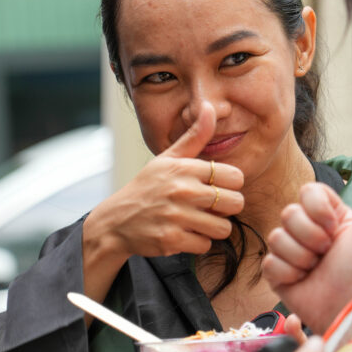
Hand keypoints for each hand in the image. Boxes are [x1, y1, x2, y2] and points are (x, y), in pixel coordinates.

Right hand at [81, 103, 244, 301]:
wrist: (116, 221)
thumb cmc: (148, 187)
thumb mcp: (168, 158)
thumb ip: (194, 136)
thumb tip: (210, 106)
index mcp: (185, 168)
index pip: (236, 177)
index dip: (230, 186)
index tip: (215, 188)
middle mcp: (182, 190)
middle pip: (235, 203)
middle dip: (225, 209)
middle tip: (209, 208)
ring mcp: (176, 216)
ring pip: (223, 228)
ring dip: (213, 228)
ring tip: (196, 221)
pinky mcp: (171, 240)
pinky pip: (205, 245)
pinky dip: (197, 243)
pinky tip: (184, 233)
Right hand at [262, 164, 351, 332]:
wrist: (345, 309)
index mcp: (328, 215)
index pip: (307, 191)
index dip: (317, 210)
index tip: (333, 228)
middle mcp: (307, 229)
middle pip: (289, 213)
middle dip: (310, 238)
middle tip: (326, 254)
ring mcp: (289, 250)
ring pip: (276, 237)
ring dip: (301, 258)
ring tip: (316, 269)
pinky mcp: (276, 272)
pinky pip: (269, 262)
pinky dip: (289, 274)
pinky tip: (303, 280)